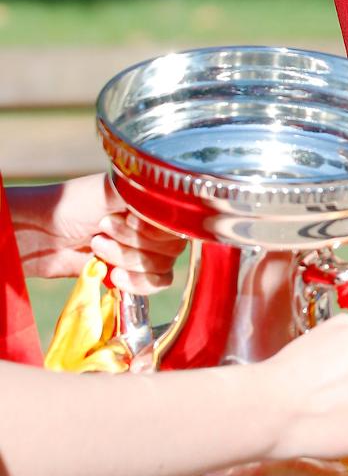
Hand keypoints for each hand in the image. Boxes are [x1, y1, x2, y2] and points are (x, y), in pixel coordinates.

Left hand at [13, 174, 183, 292]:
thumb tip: (173, 207)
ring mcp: (144, 251)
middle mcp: (154, 226)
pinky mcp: (132, 274)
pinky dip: (136, 283)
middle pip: (172, 248)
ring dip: (128, 260)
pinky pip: (154, 285)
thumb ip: (149, 198)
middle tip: (102, 232)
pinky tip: (112, 275)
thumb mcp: (112, 190)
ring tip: (97, 248)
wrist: (41, 233)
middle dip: (134, 244)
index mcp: (155, 203)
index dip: (154, 227)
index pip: (179, 223)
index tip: (125, 218)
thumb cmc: (73, 204)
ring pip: (163, 268)